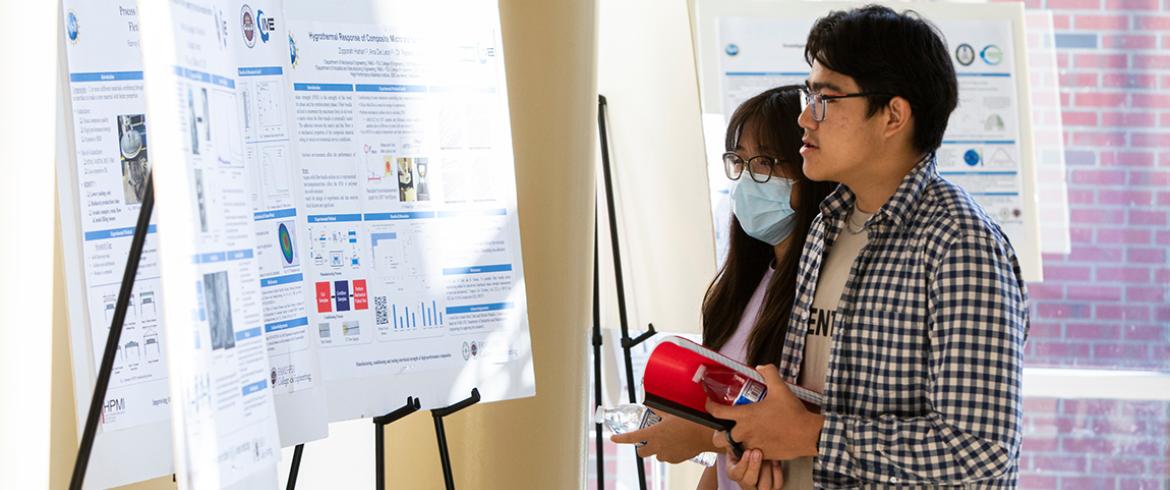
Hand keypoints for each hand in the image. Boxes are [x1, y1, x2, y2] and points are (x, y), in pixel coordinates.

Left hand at [610, 410, 716, 462]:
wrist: (705, 435)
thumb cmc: (690, 421)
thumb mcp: (672, 412)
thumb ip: (658, 409)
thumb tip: (651, 404)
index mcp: (654, 433)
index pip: (632, 437)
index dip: (621, 438)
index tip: (613, 438)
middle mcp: (658, 446)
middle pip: (641, 452)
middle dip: (642, 447)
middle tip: (647, 440)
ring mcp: (666, 454)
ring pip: (655, 455)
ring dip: (656, 449)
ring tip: (666, 439)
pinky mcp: (675, 460)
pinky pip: (667, 457)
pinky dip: (668, 452)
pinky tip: (675, 444)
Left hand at [706, 364, 824, 460]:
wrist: (807, 434)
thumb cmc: (793, 413)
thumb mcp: (780, 388)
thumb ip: (768, 373)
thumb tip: (760, 367)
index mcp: (745, 416)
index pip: (717, 412)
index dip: (709, 406)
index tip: (709, 403)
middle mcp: (744, 433)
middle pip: (719, 438)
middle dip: (719, 433)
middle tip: (727, 427)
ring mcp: (751, 446)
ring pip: (733, 448)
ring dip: (734, 443)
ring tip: (741, 436)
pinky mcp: (761, 456)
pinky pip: (748, 455)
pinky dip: (749, 450)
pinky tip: (757, 442)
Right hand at [724, 448, 782, 489]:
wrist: (756, 455)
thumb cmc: (745, 450)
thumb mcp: (737, 447)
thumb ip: (736, 444)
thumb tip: (736, 435)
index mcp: (734, 473)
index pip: (735, 474)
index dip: (742, 463)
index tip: (747, 451)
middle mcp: (746, 484)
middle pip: (748, 481)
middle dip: (754, 466)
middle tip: (758, 452)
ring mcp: (760, 488)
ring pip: (764, 486)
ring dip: (766, 468)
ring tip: (768, 456)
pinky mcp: (773, 488)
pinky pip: (777, 484)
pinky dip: (777, 471)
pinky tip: (775, 460)